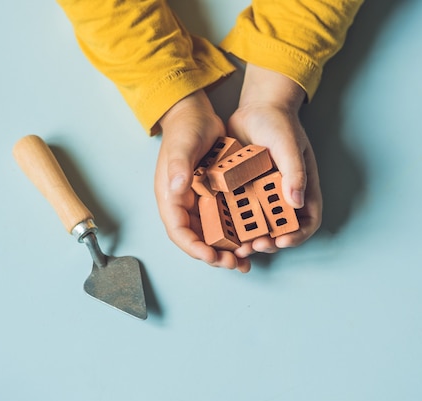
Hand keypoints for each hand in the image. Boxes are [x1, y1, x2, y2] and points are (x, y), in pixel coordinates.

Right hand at [155, 90, 251, 272]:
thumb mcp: (182, 146)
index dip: (194, 247)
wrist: (196, 114)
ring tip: (244, 262)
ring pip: (212, 235)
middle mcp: (184, 204)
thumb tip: (176, 190)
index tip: (212, 256)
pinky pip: (224, 221)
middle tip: (234, 264)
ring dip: (227, 250)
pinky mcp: (214, 197)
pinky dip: (236, 234)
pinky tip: (251, 241)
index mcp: (170, 196)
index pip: (178, 231)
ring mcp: (199, 202)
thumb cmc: (185, 128)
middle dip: (214, 256)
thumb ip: (178, 167)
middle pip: (196, 239)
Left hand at [227, 64, 322, 257]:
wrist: (255, 108)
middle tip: (253, 246)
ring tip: (235, 246)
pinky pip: (238, 212)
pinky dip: (231, 223)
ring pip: (257, 226)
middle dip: (268, 242)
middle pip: (280, 230)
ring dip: (248, 239)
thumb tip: (296, 203)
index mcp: (301, 188)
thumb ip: (294, 172)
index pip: (307, 221)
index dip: (297, 235)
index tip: (281, 241)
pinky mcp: (243, 191)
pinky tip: (219, 228)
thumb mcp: (289, 145)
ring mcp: (262, 195)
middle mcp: (282, 197)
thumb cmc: (279, 123)